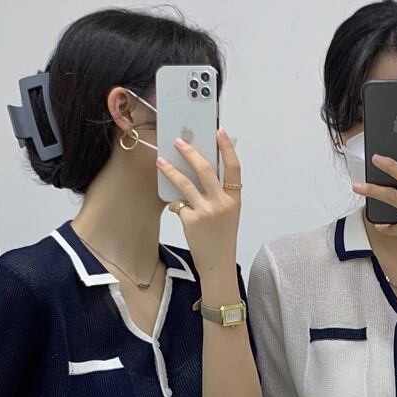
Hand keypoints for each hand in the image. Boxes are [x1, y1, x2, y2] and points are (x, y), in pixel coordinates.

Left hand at [156, 128, 240, 278]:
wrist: (218, 265)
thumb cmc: (222, 239)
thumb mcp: (229, 214)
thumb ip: (220, 194)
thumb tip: (199, 173)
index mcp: (235, 199)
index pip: (234, 167)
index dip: (227, 147)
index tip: (219, 131)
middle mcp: (222, 203)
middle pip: (205, 169)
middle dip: (190, 152)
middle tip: (179, 141)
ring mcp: (207, 211)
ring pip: (185, 183)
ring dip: (171, 170)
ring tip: (161, 161)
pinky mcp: (192, 220)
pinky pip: (179, 204)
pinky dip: (175, 204)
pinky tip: (174, 206)